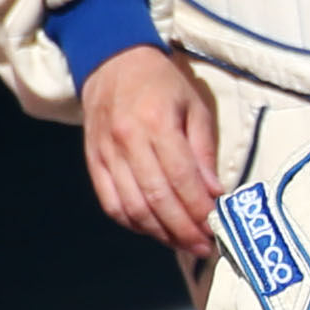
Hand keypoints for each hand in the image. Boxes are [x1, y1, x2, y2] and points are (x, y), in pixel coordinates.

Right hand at [82, 37, 222, 255]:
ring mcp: (105, 154)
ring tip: (183, 244)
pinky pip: (110, 202)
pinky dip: (132, 222)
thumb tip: (215, 192)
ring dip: (159, 232)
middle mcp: (127, 142)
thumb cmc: (163, 84)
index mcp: (156, 124)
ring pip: (131, 206)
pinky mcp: (93, 162)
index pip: (180, 177)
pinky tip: (153, 230)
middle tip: (205, 246)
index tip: (216, 227)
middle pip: (155, 198)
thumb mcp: (195, 106)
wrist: (112, 64)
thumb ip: (204, 149)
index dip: (198, 208)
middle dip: (182, 228)